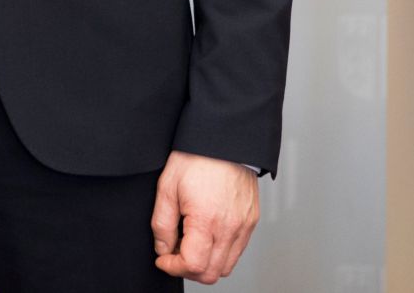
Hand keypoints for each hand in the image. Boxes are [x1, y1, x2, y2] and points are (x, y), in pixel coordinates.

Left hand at [151, 151, 260, 283]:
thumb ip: (162, 223)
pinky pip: (237, 250)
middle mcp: (230, 228)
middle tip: (174, 253)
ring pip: (226, 266)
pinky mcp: (251, 221)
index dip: (173, 267)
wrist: (224, 139)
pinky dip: (221, 253)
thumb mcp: (167, 187)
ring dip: (206, 263)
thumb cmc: (196, 157)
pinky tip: (207, 235)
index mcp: (207, 220)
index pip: (193, 265)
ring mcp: (244, 226)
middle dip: (188, 269)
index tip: (163, 259)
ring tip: (191, 243)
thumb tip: (163, 248)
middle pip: (211, 273)